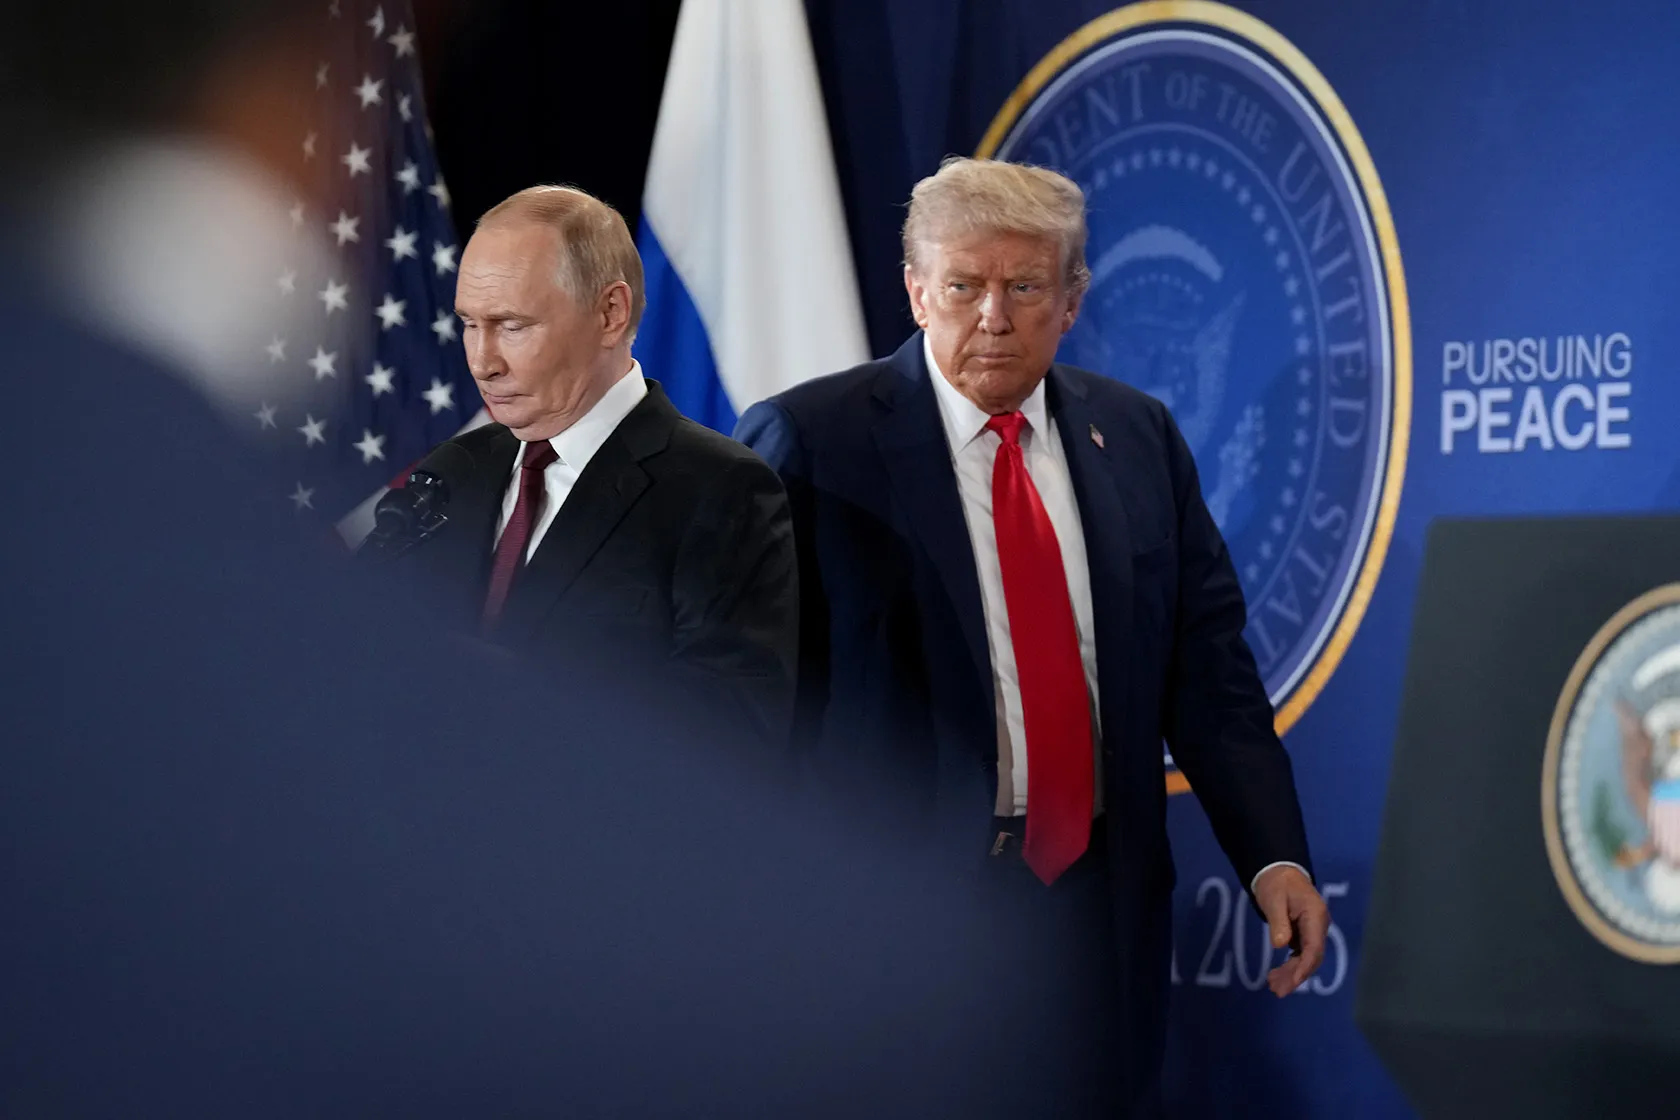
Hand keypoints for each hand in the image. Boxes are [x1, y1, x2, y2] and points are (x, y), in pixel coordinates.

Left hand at [1252, 865, 1328, 997]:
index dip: (1304, 967)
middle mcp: (1318, 926)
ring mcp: (1313, 930)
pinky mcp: (1305, 933)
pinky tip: (1278, 975)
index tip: (1293, 981)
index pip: (1314, 948)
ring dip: (1292, 973)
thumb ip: (1278, 921)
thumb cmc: (1276, 883)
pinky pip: (1301, 954)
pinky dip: (1290, 965)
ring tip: (1273, 986)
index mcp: (1315, 915)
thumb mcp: (1273, 899)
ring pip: (1306, 958)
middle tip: (1277, 990)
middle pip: (1311, 957)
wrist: (1279, 871)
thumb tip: (1280, 945)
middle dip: (1296, 975)